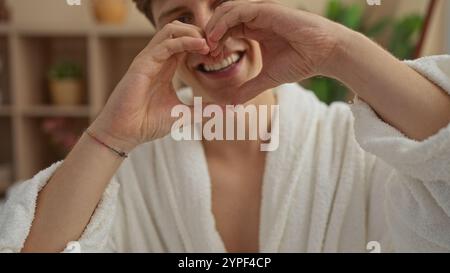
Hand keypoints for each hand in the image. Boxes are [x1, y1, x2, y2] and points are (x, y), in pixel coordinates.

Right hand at [90, 21, 209, 150]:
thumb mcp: (184, 115)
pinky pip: (165, 43)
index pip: (186, 43)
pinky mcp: (143, 63)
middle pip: (180, 31)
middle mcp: (157, 59)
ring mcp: (149, 59)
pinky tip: (200, 46)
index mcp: (166, 67)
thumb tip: (228, 112)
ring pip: (171, 29)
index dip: (204, 44)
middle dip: (201, 34)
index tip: (219, 54)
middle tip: (216, 48)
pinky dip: (184, 41)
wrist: (125, 133)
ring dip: (193, 33)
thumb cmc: (147, 123)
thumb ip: (204, 110)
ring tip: (209, 45)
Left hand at [205, 0, 346, 102]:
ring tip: (208, 45)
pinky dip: (224, 22)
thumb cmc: (301, 62)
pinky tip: (217, 38)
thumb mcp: (267, 78)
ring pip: (227, 11)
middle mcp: (256, 19)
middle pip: (223, 18)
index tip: (208, 59)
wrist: (324, 54)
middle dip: (210, 33)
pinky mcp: (267, 10)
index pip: (226, 29)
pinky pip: (238, 10)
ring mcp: (261, 12)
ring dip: (214, 27)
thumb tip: (232, 104)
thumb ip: (249, 88)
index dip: (214, 42)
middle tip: (204, 52)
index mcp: (255, 30)